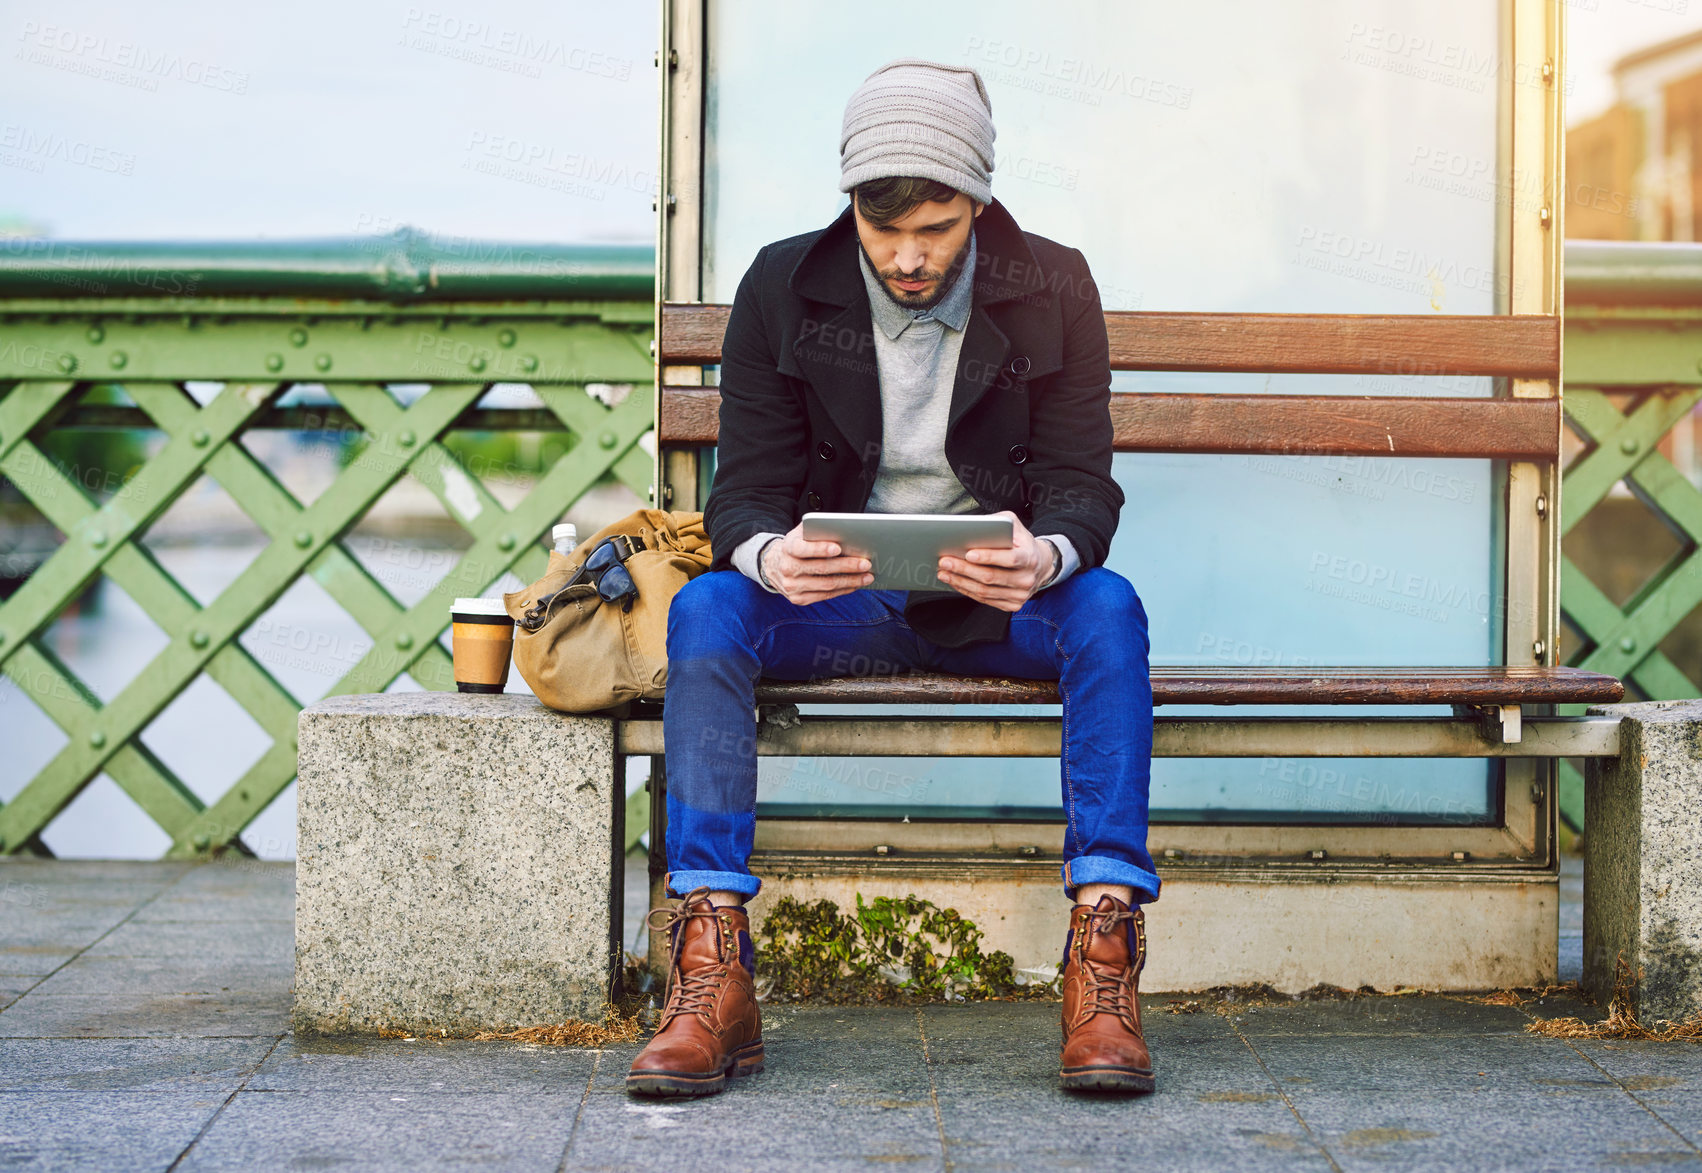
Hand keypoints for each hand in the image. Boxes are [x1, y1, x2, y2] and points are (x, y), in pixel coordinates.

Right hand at [762, 524, 873, 605]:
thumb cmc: (796, 546)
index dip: (819, 549)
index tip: (837, 548)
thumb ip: (816, 530)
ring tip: (867, 576)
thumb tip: (844, 531)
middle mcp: (788, 568)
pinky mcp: (799, 599)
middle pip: (820, 568)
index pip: (801, 549)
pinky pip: (825, 595)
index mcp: (788, 548)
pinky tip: (855, 585)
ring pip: (826, 584)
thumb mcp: (800, 534)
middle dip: (846, 566)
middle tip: (865, 563)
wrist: (774, 566)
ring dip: (850, 581)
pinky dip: (843, 590)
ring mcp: (792, 586)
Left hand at [935, 510, 1054, 612]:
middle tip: (945, 561)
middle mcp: (1027, 578)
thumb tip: (971, 527)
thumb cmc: (1020, 542)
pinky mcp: (1012, 605)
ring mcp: (1020, 595)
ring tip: (944, 572)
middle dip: (964, 569)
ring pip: (985, 591)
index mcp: (1030, 557)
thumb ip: (997, 522)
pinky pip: (985, 600)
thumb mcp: (1014, 525)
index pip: (1010, 558)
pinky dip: (967, 591)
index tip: (968, 553)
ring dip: (961, 582)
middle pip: (991, 577)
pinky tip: (955, 581)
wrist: (1039, 565)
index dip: (989, 557)